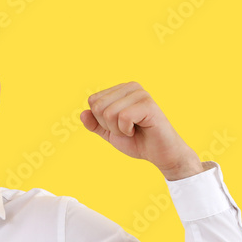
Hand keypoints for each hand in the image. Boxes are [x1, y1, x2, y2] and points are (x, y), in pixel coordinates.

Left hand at [80, 82, 202, 178]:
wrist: (159, 154)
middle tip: (126, 129)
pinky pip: (123, 117)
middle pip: (98, 106)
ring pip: (109, 113)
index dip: (101, 120)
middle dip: (108, 125)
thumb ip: (95, 124)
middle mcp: (131, 87)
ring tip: (133, 130)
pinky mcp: (148, 104)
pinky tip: (139, 129)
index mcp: (121, 90)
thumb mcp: (110, 133)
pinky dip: (126, 130)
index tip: (118, 126)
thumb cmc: (137, 141)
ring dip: (118, 129)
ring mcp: (140, 94)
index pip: (93, 101)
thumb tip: (82, 114)